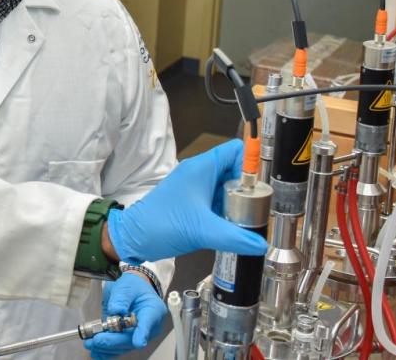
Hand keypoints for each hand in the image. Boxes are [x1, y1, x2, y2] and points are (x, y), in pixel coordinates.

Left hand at [83, 272, 166, 358]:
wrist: (132, 289)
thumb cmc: (133, 286)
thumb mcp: (126, 285)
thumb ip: (121, 297)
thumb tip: (116, 310)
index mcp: (153, 310)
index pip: (148, 323)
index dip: (142, 334)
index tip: (137, 342)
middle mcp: (148, 326)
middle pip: (132, 338)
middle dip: (113, 342)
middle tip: (97, 340)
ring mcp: (138, 334)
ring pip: (123, 346)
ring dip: (106, 347)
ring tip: (90, 344)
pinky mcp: (128, 338)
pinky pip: (118, 348)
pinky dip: (106, 351)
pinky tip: (96, 352)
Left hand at [106, 139, 267, 263]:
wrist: (134, 236)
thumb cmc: (161, 225)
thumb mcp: (203, 232)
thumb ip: (235, 237)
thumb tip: (261, 244)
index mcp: (201, 168)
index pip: (236, 151)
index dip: (250, 166)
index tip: (254, 190)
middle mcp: (198, 172)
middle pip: (234, 170)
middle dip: (246, 189)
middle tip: (250, 210)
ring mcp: (193, 186)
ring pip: (226, 186)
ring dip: (235, 202)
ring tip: (239, 221)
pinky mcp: (191, 200)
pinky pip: (215, 198)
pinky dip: (224, 210)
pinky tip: (227, 226)